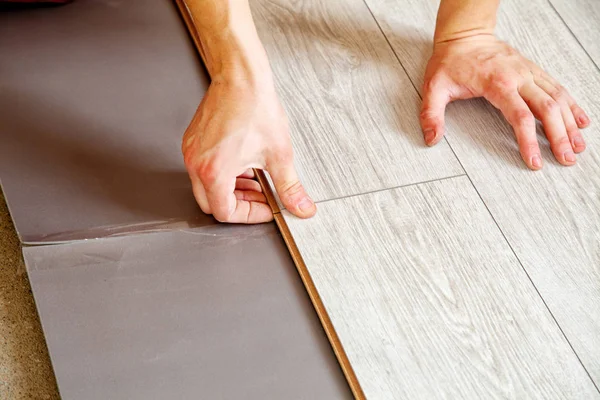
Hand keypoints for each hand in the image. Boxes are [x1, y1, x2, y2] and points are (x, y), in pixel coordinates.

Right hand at [182, 78, 316, 222]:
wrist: (241, 77)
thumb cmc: (255, 107)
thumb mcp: (279, 155)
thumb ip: (290, 187)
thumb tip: (301, 207)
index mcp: (214, 172)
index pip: (225, 213)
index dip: (250, 215)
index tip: (267, 208)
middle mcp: (196, 163)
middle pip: (212, 204)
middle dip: (240, 204)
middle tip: (261, 196)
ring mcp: (191, 151)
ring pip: (207, 187)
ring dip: (232, 189)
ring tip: (256, 179)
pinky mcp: (193, 141)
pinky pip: (203, 169)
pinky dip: (223, 173)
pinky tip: (244, 164)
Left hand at [420, 34, 590, 168]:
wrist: (464, 35)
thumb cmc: (450, 61)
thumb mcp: (433, 88)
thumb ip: (431, 114)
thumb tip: (432, 139)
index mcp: (497, 84)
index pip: (519, 117)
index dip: (528, 142)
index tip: (534, 161)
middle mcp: (519, 77)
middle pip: (547, 109)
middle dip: (559, 137)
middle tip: (566, 159)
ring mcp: (528, 72)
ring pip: (558, 98)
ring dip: (570, 123)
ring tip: (578, 146)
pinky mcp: (533, 70)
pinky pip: (557, 88)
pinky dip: (571, 105)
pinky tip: (580, 120)